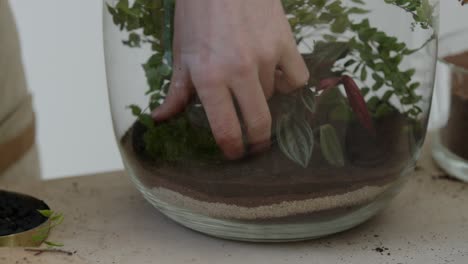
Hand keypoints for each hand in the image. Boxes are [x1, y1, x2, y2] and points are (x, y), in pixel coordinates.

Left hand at [152, 0, 308, 158]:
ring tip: (252, 84)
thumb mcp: (182, 53)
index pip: (226, 128)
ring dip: (264, 98)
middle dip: (258, 141)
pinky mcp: (286, 42)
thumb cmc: (197, 13)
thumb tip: (161, 119)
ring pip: (273, 97)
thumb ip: (176, 91)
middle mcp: (239, 70)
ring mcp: (266, 56)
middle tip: (255, 144)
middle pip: (259, 123)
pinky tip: (278, 75)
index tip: (236, 154)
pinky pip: (298, 78)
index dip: (233, 149)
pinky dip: (289, 82)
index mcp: (208, 77)